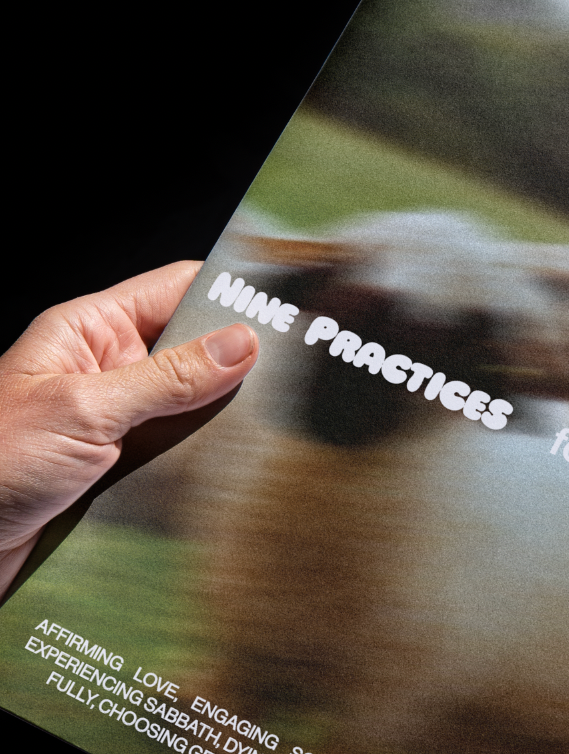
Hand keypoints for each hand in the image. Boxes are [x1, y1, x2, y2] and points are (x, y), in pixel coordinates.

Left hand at [0, 262, 257, 596]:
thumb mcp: (87, 410)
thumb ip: (168, 378)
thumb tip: (242, 343)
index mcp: (90, 331)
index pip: (176, 289)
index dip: (229, 293)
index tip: (284, 307)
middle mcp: (107, 368)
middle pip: (193, 347)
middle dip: (239, 359)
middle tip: (297, 371)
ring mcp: (116, 417)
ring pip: (192, 402)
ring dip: (226, 413)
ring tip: (278, 418)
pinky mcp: (122, 464)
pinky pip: (180, 447)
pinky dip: (208, 454)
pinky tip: (238, 462)